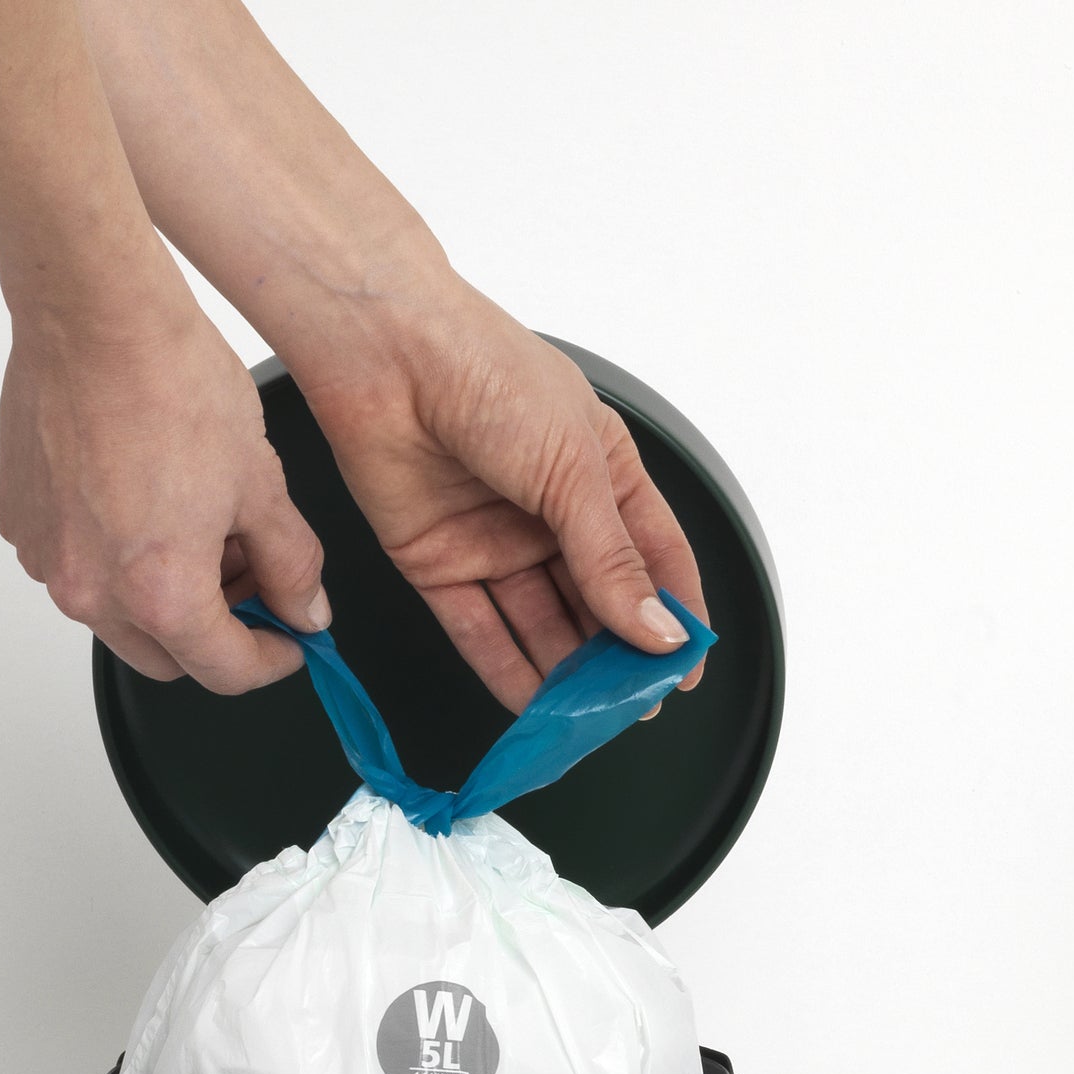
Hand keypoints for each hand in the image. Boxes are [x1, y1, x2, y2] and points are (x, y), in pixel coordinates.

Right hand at [0, 290, 330, 691]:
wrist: (94, 313)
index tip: (288, 641)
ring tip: (194, 523)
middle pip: (167, 658)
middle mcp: (92, 592)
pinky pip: (76, 566)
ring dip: (161, 594)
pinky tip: (140, 497)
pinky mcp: (20, 525)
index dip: (271, 661)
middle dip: (215, 631)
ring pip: (118, 616)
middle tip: (249, 574)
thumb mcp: (260, 481)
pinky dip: (113, 555)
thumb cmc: (171, 379)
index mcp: (160, 592)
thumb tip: (303, 610)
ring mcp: (47, 561)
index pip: (226, 672)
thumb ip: (290, 563)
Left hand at [288, 279, 707, 715]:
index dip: (675, 615)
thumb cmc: (490, 375)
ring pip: (541, 625)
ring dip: (566, 675)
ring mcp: (496, 541)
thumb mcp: (574, 470)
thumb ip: (612, 560)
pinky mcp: (438, 564)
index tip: (686, 671)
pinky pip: (479, 631)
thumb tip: (658, 629)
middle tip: (635, 707)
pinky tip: (533, 709)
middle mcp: (551, 513)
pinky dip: (505, 672)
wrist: (387, 354)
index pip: (655, 560)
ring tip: (588, 719)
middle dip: (617, 658)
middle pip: (597, 602)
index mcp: (603, 475)